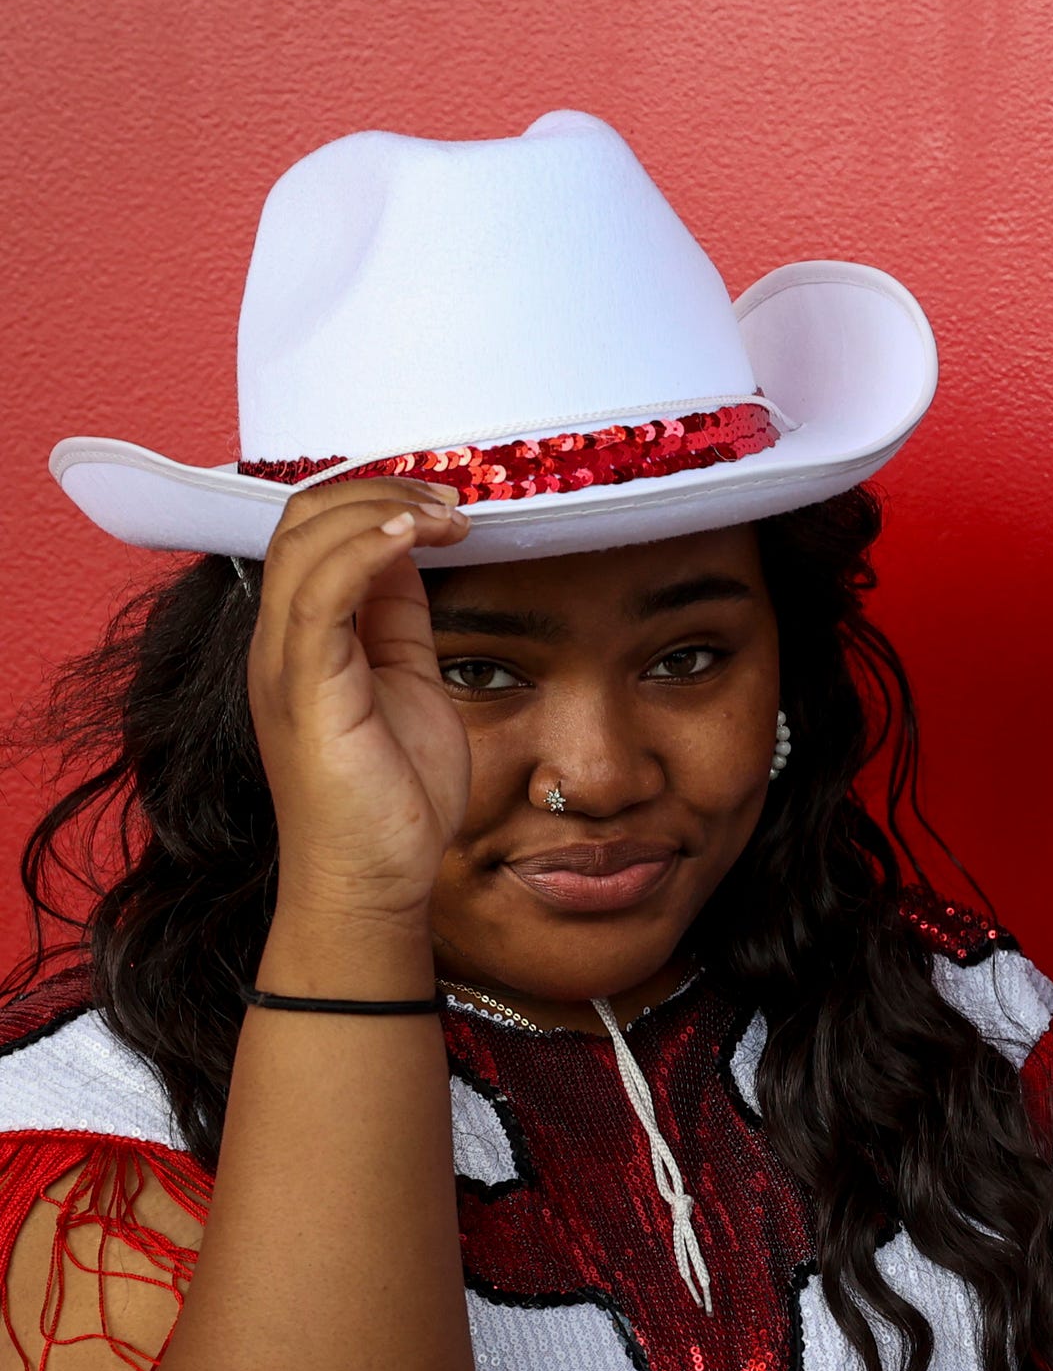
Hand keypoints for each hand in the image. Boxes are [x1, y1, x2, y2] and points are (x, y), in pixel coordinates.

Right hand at [246, 480, 472, 924]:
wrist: (375, 880)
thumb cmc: (393, 795)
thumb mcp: (407, 679)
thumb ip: (400, 618)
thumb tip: (410, 554)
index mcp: (303, 638)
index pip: (314, 532)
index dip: (376, 499)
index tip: (448, 503)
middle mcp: (280, 643)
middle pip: (302, 521)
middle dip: (380, 490)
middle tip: (453, 500)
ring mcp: (286, 666)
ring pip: (306, 543)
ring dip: (382, 509)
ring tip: (446, 513)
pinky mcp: (307, 692)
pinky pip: (320, 595)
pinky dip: (367, 549)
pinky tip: (414, 535)